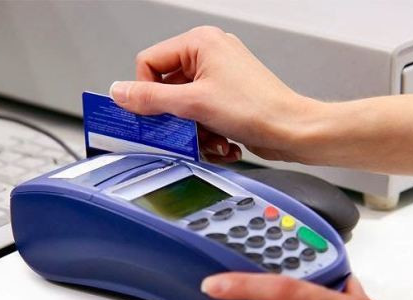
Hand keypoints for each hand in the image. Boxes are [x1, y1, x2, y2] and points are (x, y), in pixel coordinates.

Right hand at [109, 26, 325, 163]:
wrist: (292, 131)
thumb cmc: (257, 109)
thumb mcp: (193, 104)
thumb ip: (150, 99)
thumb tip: (120, 93)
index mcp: (199, 43)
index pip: (149, 63)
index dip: (146, 93)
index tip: (151, 116)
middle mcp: (209, 55)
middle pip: (166, 89)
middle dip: (176, 118)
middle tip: (184, 130)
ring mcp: (219, 76)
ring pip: (183, 107)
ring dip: (194, 131)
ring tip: (212, 138)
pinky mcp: (227, 97)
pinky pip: (200, 115)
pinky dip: (207, 133)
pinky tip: (223, 142)